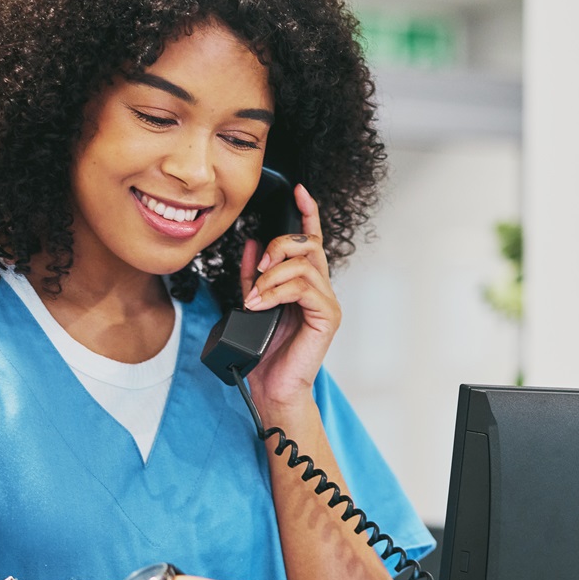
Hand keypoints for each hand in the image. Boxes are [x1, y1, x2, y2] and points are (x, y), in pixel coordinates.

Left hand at [239, 183, 338, 411]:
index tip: (299, 190)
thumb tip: (252, 244)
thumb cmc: (263, 353)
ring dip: (272, 277)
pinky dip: (277, 292)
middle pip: (307, 245)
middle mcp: (320, 288)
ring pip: (303, 265)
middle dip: (279, 248)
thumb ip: (253, 275)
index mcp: (305, 283)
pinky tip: (262, 304)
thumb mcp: (250, 303)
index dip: (308, 213)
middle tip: (258, 271)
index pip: (311, 239)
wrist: (271, 388)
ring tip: (254, 298)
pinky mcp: (328, 317)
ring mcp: (327, 302)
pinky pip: (305, 288)